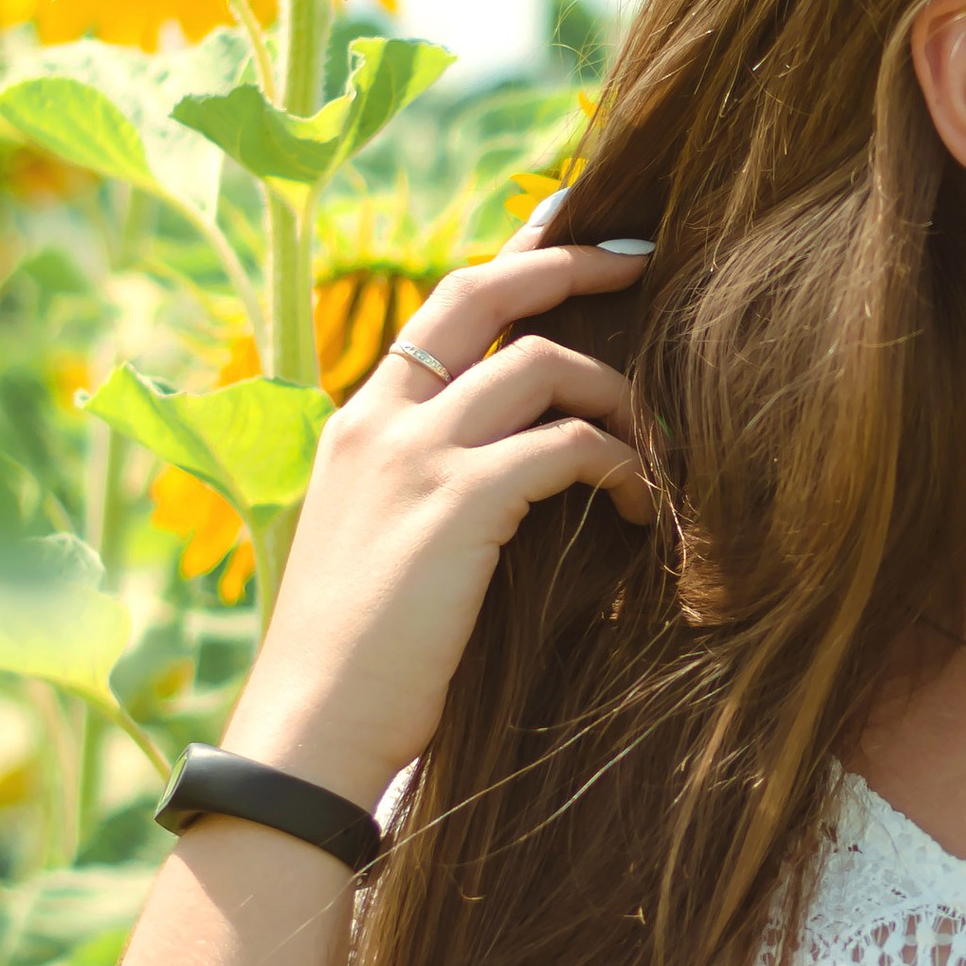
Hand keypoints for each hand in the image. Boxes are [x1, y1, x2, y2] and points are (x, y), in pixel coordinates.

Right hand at [223, 204, 651, 811]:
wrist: (310, 730)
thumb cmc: (356, 664)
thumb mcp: (380, 545)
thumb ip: (430, 488)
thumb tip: (522, 469)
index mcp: (358, 421)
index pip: (443, 308)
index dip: (515, 262)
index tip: (576, 236)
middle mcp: (380, 418)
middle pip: (485, 291)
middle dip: (572, 261)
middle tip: (644, 260)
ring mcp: (415, 454)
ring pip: (544, 365)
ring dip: (618, 398)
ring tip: (654, 449)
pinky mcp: (457, 501)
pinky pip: (566, 445)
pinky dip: (619, 465)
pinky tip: (641, 507)